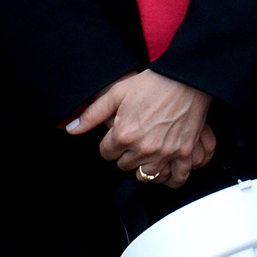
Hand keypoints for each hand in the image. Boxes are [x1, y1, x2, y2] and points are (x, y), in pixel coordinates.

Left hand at [65, 70, 214, 188]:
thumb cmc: (152, 83)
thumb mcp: (116, 92)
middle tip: (133, 140)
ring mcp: (165, 153)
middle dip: (125, 154)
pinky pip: (177, 178)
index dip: (110, 144)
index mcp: (124, 134)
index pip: (106, 154)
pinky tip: (167, 171)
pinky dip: (172, 179)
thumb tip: (72, 129)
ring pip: (146, 175)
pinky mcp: (184, 153)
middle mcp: (143, 148)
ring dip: (143, 166)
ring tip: (146, 154)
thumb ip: (92, 114)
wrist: (185, 78)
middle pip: (124, 165)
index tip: (118, 136)